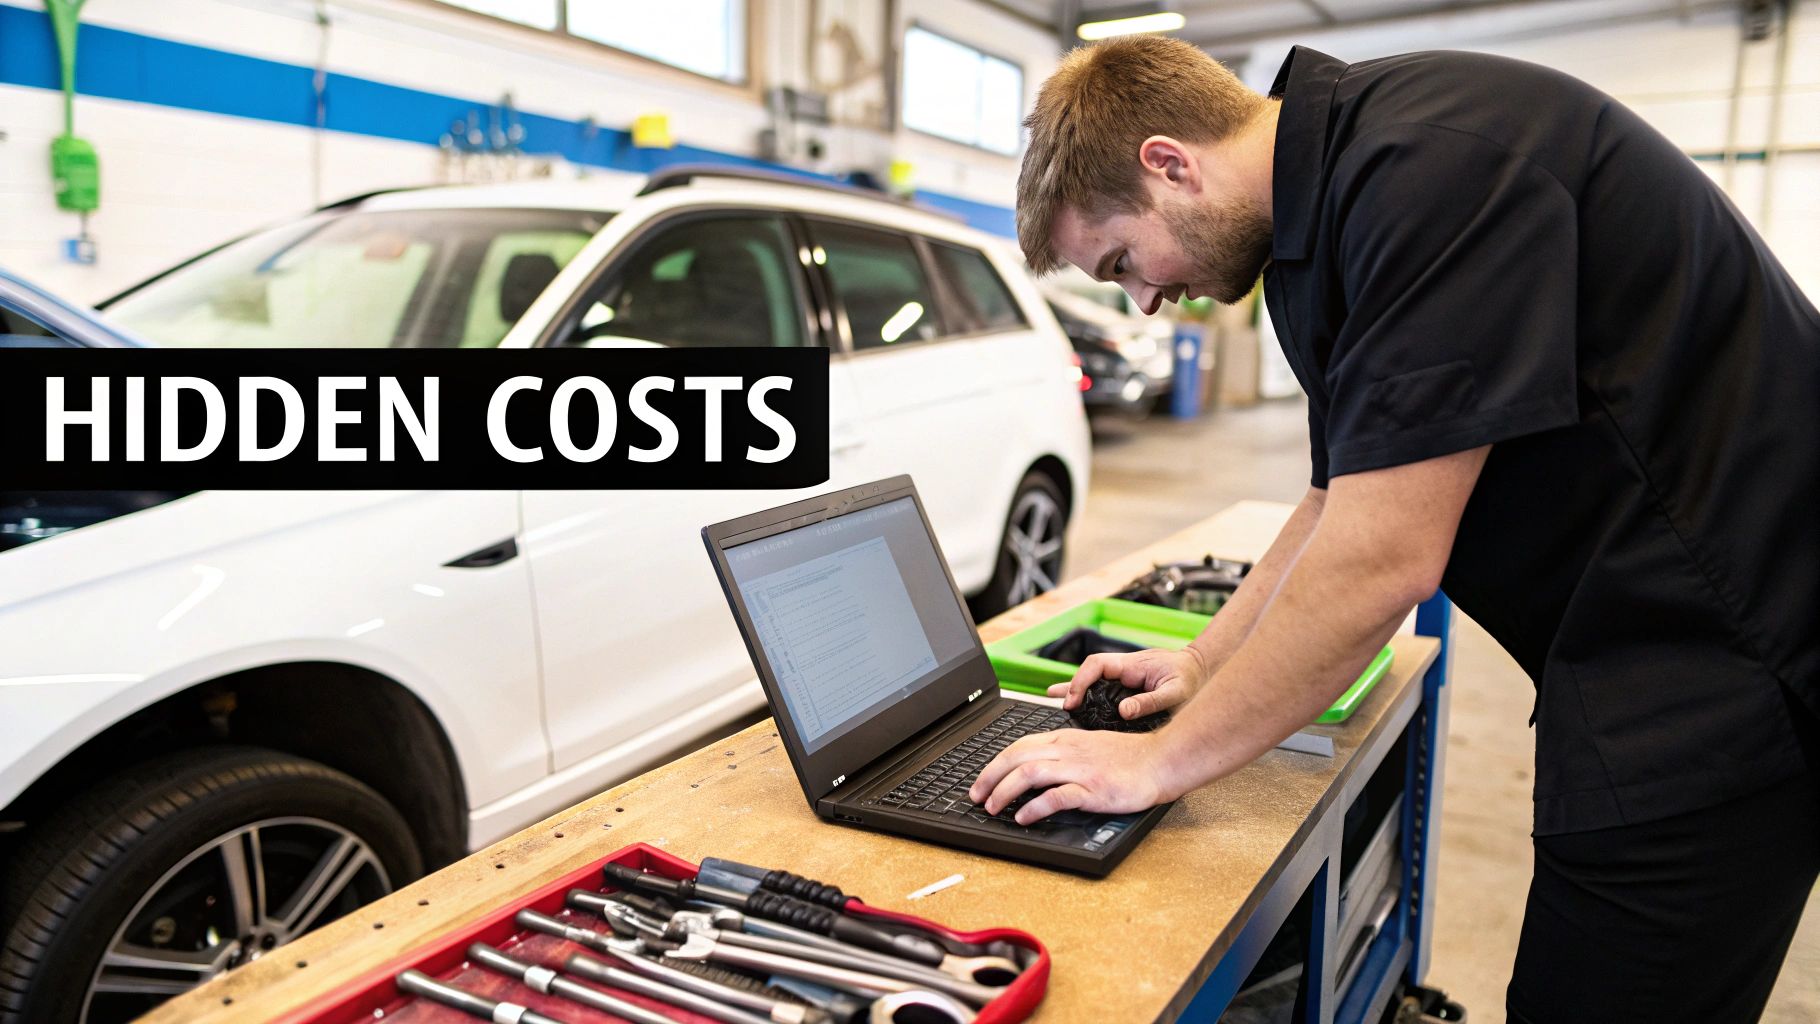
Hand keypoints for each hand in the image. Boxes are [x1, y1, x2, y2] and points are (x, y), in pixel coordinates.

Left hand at [966, 728, 1174, 825]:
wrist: (1161, 761)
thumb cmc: (1130, 757)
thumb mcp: (1090, 746)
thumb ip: (1064, 753)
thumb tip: (1037, 767)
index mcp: (1065, 738)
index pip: (1019, 746)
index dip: (995, 764)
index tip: (981, 780)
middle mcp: (1068, 750)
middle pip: (1016, 757)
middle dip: (990, 777)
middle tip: (976, 797)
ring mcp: (1080, 769)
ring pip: (1030, 773)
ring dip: (1005, 791)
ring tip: (993, 807)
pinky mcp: (1093, 789)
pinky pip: (1056, 796)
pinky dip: (1035, 807)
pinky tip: (1024, 817)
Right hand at [1047, 646, 1210, 718]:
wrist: (1201, 670)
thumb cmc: (1190, 680)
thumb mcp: (1175, 693)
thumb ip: (1150, 702)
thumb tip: (1123, 711)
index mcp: (1132, 665)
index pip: (1096, 665)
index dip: (1081, 680)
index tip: (1075, 700)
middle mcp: (1124, 669)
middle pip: (1089, 673)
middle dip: (1073, 687)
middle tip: (1062, 705)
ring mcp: (1124, 678)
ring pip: (1094, 682)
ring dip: (1075, 690)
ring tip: (1052, 699)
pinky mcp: (1127, 688)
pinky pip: (1103, 690)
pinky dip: (1088, 695)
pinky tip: (1074, 703)